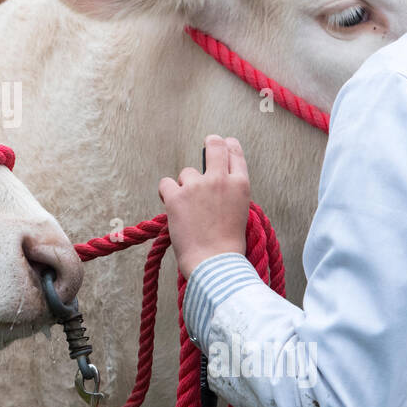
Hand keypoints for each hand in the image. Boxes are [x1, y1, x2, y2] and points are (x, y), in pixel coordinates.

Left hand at [158, 135, 250, 277]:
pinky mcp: (176, 197)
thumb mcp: (240, 213)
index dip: (228, 146)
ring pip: (187, 173)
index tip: (225, 143)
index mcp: (240, 185)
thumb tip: (216, 182)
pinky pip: (166, 184)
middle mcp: (220, 180)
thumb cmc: (229, 246)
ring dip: (186, 186)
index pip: (235, 154)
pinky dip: (167, 194)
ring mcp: (197, 186)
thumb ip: (230, 194)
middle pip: (215, 145)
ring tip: (189, 209)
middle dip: (211, 142)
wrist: (215, 263)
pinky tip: (172, 206)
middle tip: (208, 142)